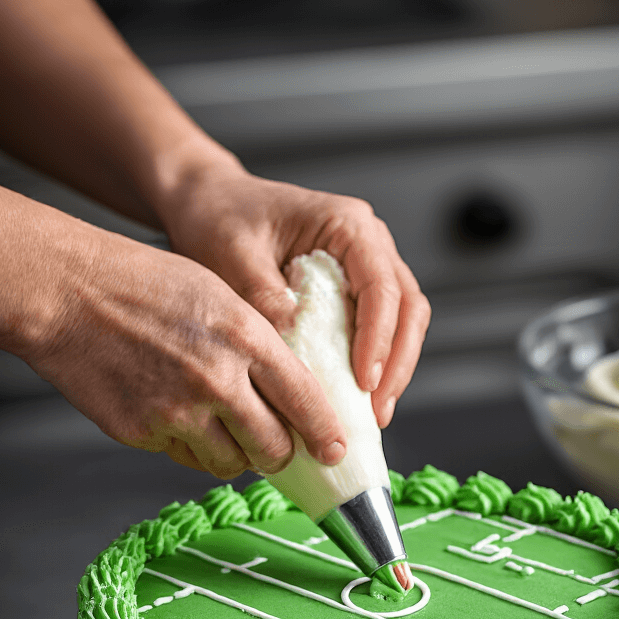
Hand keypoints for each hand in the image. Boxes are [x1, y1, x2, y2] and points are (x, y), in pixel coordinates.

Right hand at [0, 181, 345, 479]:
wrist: (65, 293)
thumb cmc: (140, 285)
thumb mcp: (217, 294)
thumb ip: (256, 344)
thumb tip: (286, 392)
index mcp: (244, 337)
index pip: (305, 400)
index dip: (325, 433)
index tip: (335, 449)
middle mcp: (217, 379)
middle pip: (273, 447)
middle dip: (280, 454)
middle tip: (278, 449)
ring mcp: (178, 411)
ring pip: (231, 464)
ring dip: (236, 457)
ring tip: (225, 433)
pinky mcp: (143, 433)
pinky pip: (184, 459)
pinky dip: (190, 448)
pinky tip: (178, 419)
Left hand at [159, 160, 431, 426]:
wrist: (211, 205)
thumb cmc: (222, 219)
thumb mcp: (235, 256)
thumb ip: (265, 296)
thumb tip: (294, 338)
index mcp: (347, 223)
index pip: (381, 285)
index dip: (378, 337)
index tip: (364, 381)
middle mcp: (368, 242)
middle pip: (408, 306)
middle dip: (397, 362)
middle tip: (377, 410)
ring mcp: (366, 265)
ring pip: (405, 320)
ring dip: (395, 368)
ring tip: (374, 413)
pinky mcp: (355, 288)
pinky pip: (383, 328)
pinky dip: (378, 363)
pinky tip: (361, 398)